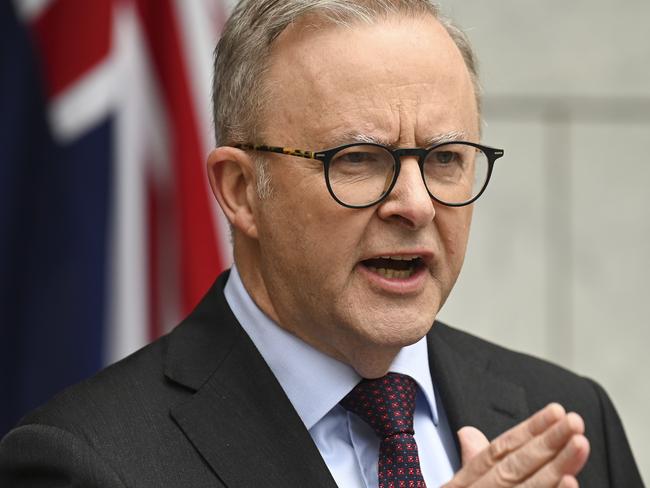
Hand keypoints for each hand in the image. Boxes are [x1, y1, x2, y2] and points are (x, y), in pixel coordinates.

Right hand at [442, 403, 589, 486]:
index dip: (527, 430)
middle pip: (512, 467)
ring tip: (579, 444)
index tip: (555, 412)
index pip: (496, 452)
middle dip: (545, 442)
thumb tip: (470, 432)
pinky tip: (568, 484)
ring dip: (554, 467)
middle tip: (573, 422)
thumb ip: (470, 464)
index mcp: (460, 486)